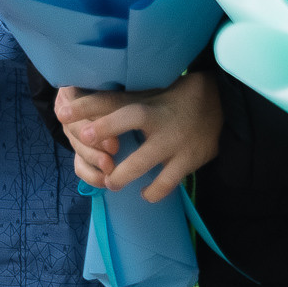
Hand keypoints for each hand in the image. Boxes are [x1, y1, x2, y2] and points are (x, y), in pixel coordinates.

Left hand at [55, 72, 222, 199]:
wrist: (225, 106)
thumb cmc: (177, 100)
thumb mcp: (152, 93)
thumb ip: (122, 99)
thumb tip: (77, 96)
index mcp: (147, 99)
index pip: (113, 97)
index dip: (87, 104)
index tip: (62, 111)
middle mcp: (159, 117)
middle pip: (130, 117)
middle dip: (105, 127)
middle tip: (85, 138)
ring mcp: (174, 141)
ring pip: (143, 161)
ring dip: (122, 175)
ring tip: (112, 182)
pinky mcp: (189, 160)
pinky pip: (165, 183)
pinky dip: (153, 191)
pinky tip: (146, 193)